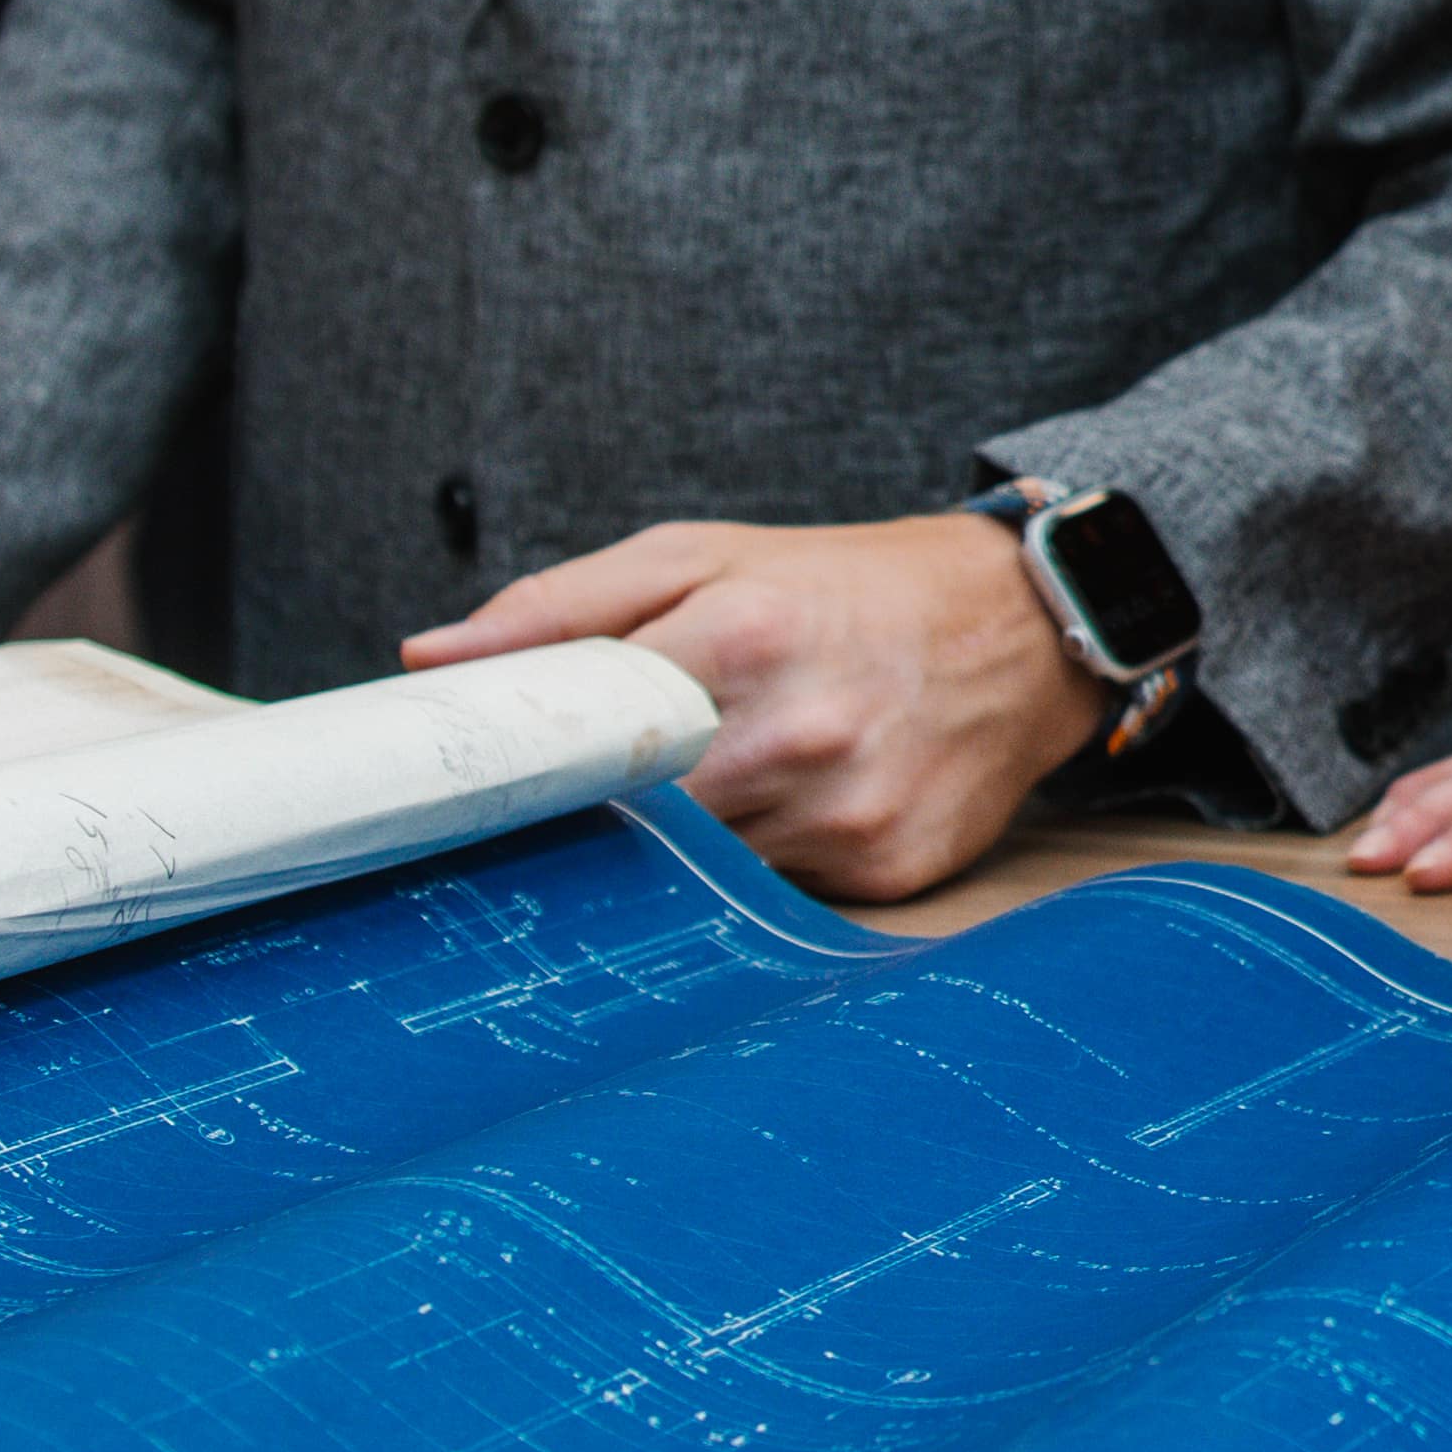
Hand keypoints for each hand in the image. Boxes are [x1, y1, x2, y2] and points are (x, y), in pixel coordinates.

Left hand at [411, 510, 1098, 904]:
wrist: (1022, 625)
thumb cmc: (842, 586)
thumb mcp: (702, 556)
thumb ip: (563, 606)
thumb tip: (430, 659)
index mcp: (742, 636)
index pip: (590, 737)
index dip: (527, 777)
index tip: (475, 799)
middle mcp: (800, 731)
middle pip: (639, 820)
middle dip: (596, 820)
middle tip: (567, 812)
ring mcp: (849, 811)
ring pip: (705, 870)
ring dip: (677, 851)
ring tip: (690, 802)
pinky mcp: (888, 869)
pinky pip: (782, 896)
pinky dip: (761, 865)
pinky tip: (783, 817)